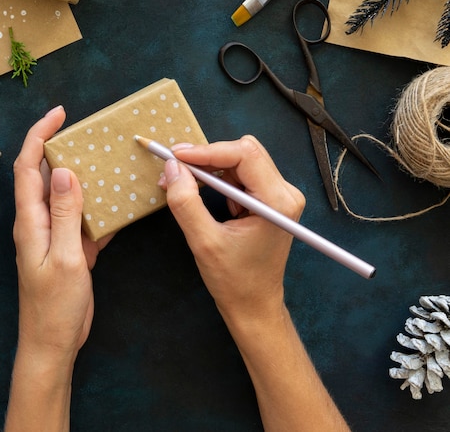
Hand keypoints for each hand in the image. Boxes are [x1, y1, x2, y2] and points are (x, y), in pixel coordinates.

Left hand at [12, 105, 111, 362]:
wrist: (53, 344)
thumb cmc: (54, 306)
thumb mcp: (65, 258)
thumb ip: (65, 214)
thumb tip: (63, 170)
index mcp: (31, 221)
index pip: (28, 167)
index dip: (39, 135)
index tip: (59, 113)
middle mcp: (39, 222)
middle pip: (44, 175)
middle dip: (61, 147)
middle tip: (88, 132)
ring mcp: (54, 235)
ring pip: (66, 194)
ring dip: (83, 175)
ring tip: (107, 159)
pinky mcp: (70, 248)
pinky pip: (83, 218)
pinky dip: (98, 207)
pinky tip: (119, 203)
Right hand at [159, 135, 304, 326]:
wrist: (254, 306)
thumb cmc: (233, 280)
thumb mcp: (203, 242)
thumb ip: (186, 202)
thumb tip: (172, 167)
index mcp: (277, 202)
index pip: (244, 155)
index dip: (207, 151)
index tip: (176, 156)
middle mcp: (285, 192)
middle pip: (244, 152)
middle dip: (206, 157)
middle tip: (174, 168)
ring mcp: (279, 195)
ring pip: (240, 160)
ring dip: (208, 168)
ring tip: (180, 183)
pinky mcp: (269, 199)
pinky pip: (240, 174)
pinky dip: (216, 178)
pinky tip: (197, 191)